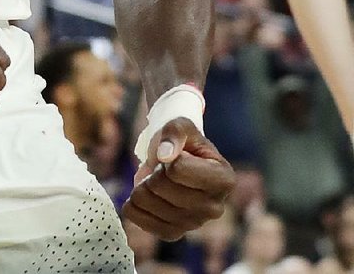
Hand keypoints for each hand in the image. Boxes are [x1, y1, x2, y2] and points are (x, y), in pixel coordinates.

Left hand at [123, 117, 233, 240]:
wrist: (179, 161)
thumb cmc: (183, 142)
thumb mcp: (182, 125)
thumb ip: (175, 132)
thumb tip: (164, 154)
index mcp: (224, 179)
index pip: (177, 168)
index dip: (166, 155)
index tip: (174, 154)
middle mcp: (215, 207)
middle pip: (160, 185)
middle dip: (152, 170)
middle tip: (160, 167)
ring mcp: (195, 224)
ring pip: (147, 201)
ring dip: (141, 185)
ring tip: (154, 179)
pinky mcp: (175, 233)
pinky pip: (143, 222)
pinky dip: (134, 206)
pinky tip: (140, 195)